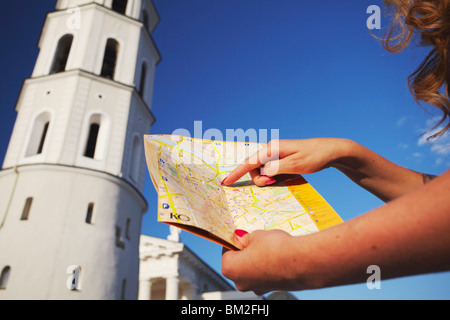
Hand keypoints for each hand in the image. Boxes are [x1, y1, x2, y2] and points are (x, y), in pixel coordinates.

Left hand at [221, 229, 299, 294]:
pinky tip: (277, 255)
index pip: (226, 251)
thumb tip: (240, 238)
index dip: (234, 240)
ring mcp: (256, 287)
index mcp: (230, 269)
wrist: (302, 262)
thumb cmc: (275, 249)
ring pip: (252, 269)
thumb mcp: (256, 236)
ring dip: (257, 258)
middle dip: (245, 250)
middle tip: (256, 239)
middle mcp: (241, 283)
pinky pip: (265, 274)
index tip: (241, 234)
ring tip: (269, 246)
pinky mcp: (271, 288)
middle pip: (238, 262)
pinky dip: (268, 265)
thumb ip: (244, 238)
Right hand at [222, 138, 351, 186]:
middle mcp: (271, 149)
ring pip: (261, 169)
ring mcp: (276, 154)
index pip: (249, 162)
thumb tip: (263, 172)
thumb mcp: (296, 165)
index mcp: (272, 149)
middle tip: (273, 183)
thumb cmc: (314, 157)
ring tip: (280, 180)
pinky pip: (269, 169)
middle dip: (259, 179)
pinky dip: (271, 176)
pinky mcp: (282, 159)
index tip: (225, 182)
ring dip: (266, 178)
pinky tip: (281, 178)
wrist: (331, 151)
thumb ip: (277, 168)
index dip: (236, 173)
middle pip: (254, 167)